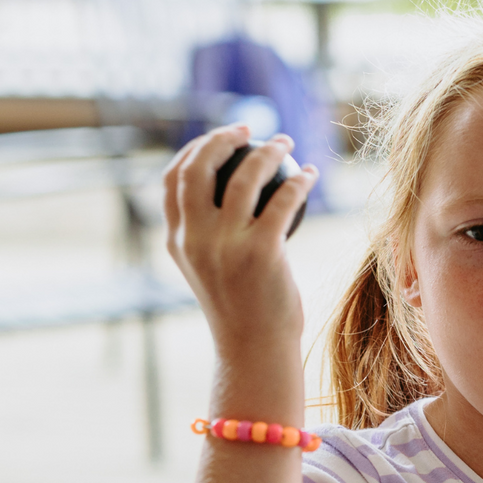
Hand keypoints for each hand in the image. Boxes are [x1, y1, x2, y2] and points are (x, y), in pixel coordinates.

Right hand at [162, 126, 319, 357]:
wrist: (255, 351)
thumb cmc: (241, 310)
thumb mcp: (210, 270)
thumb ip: (207, 235)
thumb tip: (226, 190)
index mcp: (178, 242)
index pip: (173, 180)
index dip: (194, 149)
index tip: (221, 140)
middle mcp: (196, 240)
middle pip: (199, 167)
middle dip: (222, 137)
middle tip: (249, 131)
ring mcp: (227, 246)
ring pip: (245, 177)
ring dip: (269, 151)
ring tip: (286, 142)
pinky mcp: (261, 253)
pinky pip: (283, 200)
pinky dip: (299, 180)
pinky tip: (310, 174)